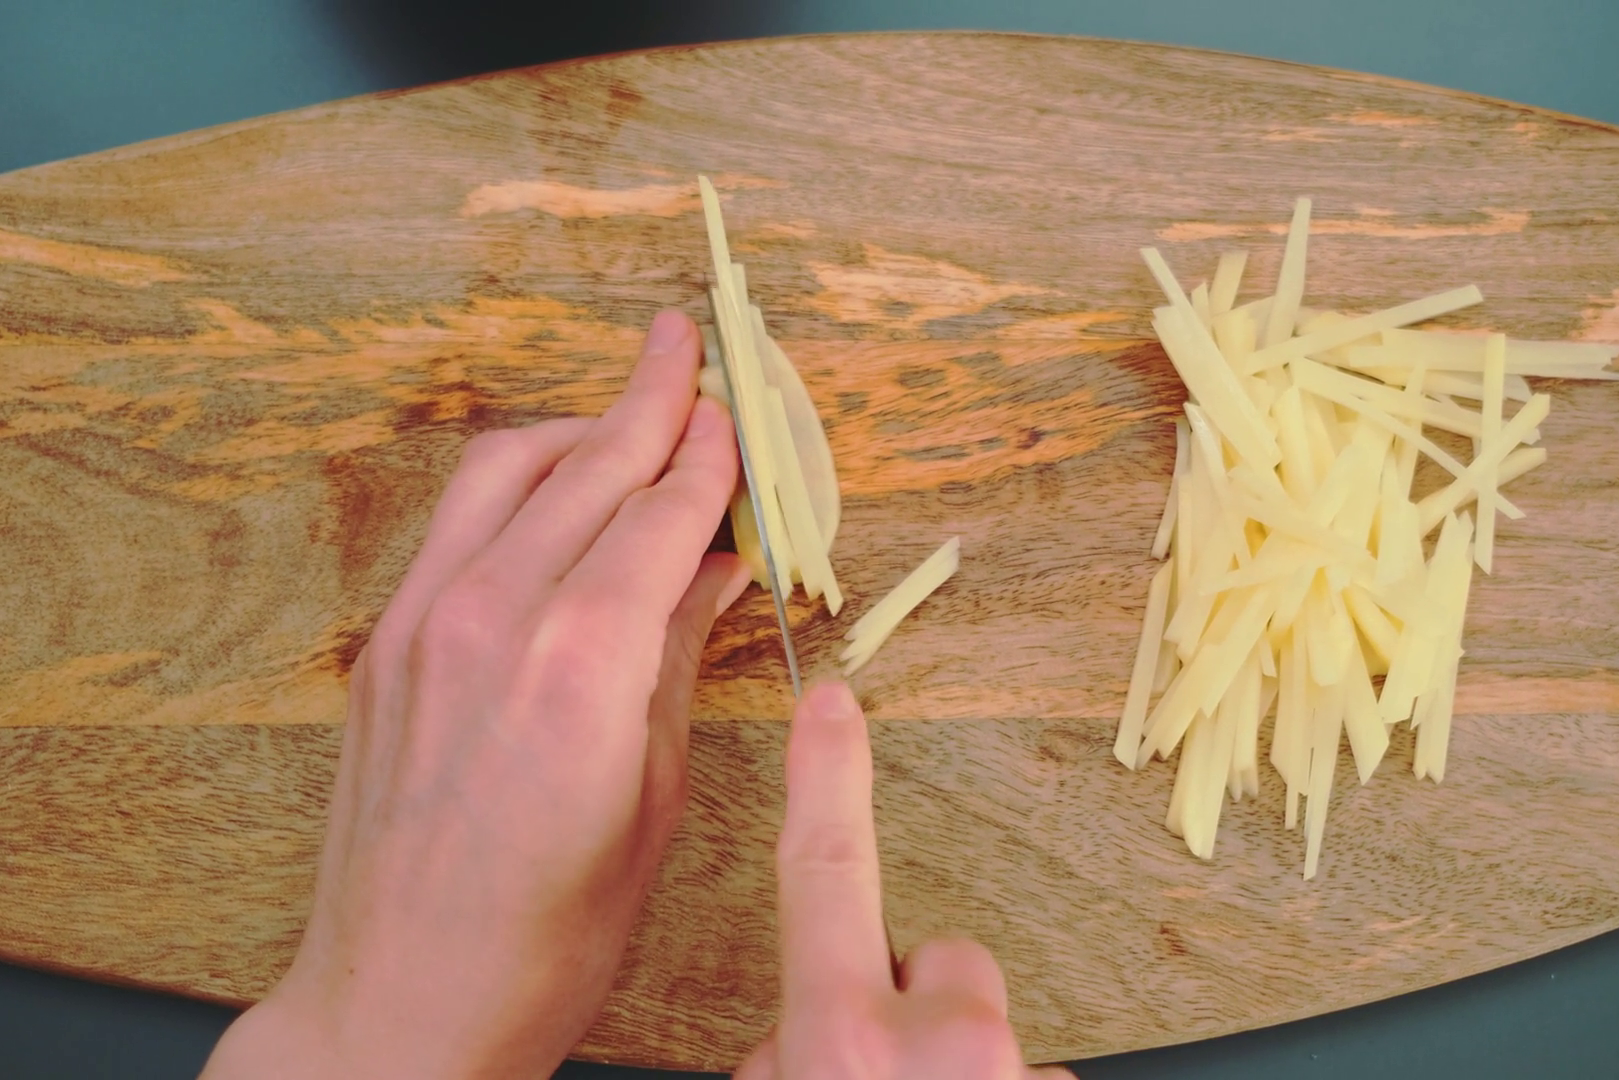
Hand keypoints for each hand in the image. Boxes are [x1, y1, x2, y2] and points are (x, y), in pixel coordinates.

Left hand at [202, 310, 747, 1079]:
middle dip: (650, 399)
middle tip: (689, 343)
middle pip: (588, 465)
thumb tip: (721, 561)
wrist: (399, 1004)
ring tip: (632, 410)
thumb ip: (678, 652)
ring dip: (578, 426)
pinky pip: (457, 520)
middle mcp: (491, 620)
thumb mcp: (652, 795)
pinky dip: (517, 481)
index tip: (738, 405)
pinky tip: (557, 490)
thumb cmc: (547, 934)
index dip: (710, 451)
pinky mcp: (383, 644)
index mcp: (580, 667)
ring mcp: (422, 624)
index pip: (662, 511)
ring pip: (507, 469)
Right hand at [735, 682, 1075, 1079]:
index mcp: (847, 1042)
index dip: (826, 780)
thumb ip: (788, 1057)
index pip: (827, 873)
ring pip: (983, 1040)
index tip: (831, 705)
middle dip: (911, 1010)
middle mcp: (946, 1046)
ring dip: (951, 1078)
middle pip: (939, 965)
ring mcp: (1021, 1075)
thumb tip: (803, 1038)